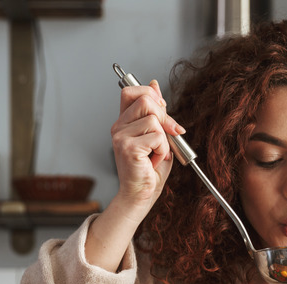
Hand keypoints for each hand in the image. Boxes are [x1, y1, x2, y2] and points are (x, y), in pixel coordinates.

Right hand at [85, 79, 185, 271]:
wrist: (141, 195)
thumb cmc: (149, 170)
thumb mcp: (158, 135)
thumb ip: (156, 111)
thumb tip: (155, 85)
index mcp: (123, 122)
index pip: (130, 91)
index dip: (150, 94)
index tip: (162, 109)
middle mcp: (118, 127)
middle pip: (145, 100)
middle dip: (164, 116)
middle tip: (168, 135)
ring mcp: (120, 137)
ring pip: (154, 119)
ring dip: (164, 139)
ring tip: (156, 154)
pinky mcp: (127, 148)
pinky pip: (157, 137)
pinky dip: (163, 150)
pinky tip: (153, 161)